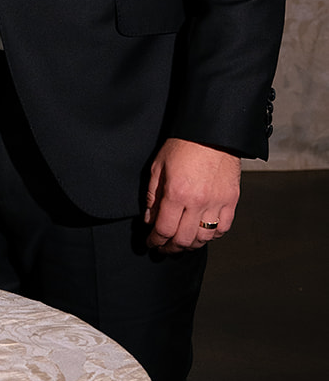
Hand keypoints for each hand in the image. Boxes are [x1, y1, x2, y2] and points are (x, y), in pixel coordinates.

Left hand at [144, 138, 240, 252]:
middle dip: (170, 247)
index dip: (155, 240)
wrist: (212, 132)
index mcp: (177, 192)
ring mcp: (217, 202)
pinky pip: (223, 228)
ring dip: (190, 244)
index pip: (164, 229)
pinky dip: (212, 236)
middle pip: (183, 239)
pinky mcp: (232, 200)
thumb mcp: (158, 166)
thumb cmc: (184, 144)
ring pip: (204, 238)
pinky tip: (203, 233)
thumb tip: (149, 218)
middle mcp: (198, 201)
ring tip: (181, 243)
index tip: (151, 243)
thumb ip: (152, 195)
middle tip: (163, 248)